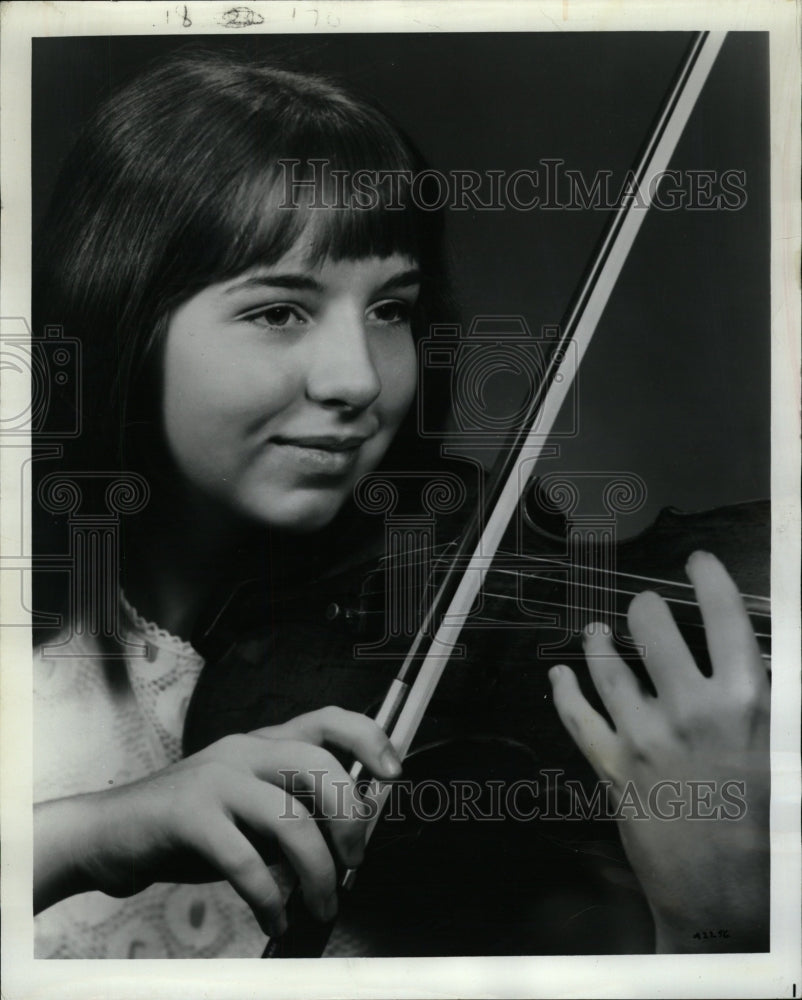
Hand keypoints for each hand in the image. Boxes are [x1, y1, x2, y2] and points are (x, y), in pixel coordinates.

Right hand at [34, 706, 401, 936]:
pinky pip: (245, 860)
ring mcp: (216, 779)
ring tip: (322, 903)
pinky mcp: (189, 816)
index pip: (326, 720)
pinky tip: (274, 916)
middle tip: (354, 860)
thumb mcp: (248, 807)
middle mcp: (244, 751)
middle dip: (348, 818)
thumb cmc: (189, 824)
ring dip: (316, 871)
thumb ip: (292, 811)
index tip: (393, 774)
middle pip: (318, 765)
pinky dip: (268, 898)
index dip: (368, 739)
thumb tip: (348, 840)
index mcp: (263, 744)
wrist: (109, 833)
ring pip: (288, 817)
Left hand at [548, 551, 768, 951]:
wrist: (731, 908)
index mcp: (747, 703)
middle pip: (655, 629)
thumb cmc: (772, 833)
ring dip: (600, 641)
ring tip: (597, 630)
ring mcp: (646, 737)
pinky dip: (565, 691)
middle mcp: (690, 709)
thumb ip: (772, 704)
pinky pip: (579, 718)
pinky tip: (560, 672)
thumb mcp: (786, 757)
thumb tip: (760, 668)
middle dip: (648, 610)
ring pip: (610, 667)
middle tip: (646, 607)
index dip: (710, 580)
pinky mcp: (613, 768)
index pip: (725, 618)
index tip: (698, 562)